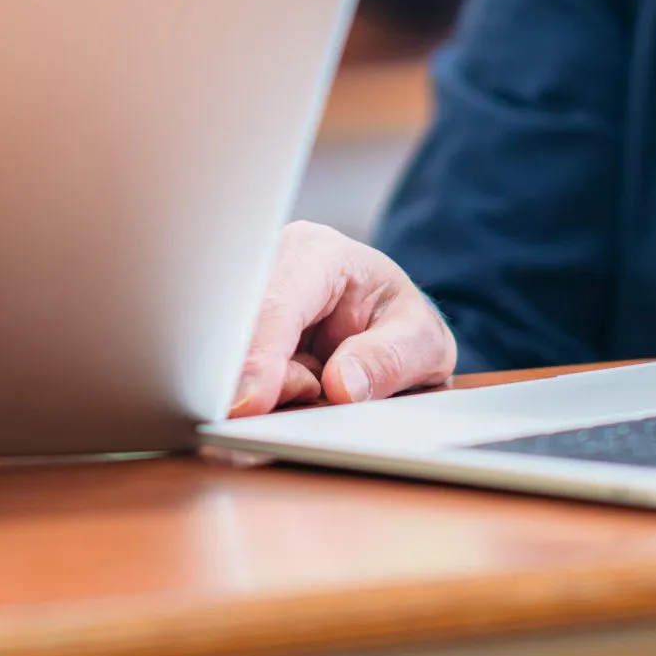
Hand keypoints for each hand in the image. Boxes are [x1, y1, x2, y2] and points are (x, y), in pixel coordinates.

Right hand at [228, 221, 454, 416]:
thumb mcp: (422, 340)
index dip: (262, 353)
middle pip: (241, 332)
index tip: (252, 401)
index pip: (279, 301)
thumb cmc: (402, 323)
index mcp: (318, 254)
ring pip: (233, 358)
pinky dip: (263, 395)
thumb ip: (390, 359)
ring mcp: (251, 300)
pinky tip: (298, 390)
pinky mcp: (241, 333)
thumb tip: (341, 385)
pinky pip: (236, 373)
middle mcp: (272, 268)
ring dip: (269, 390)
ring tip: (316, 387)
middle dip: (265, 380)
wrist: (388, 326)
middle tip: (309, 395)